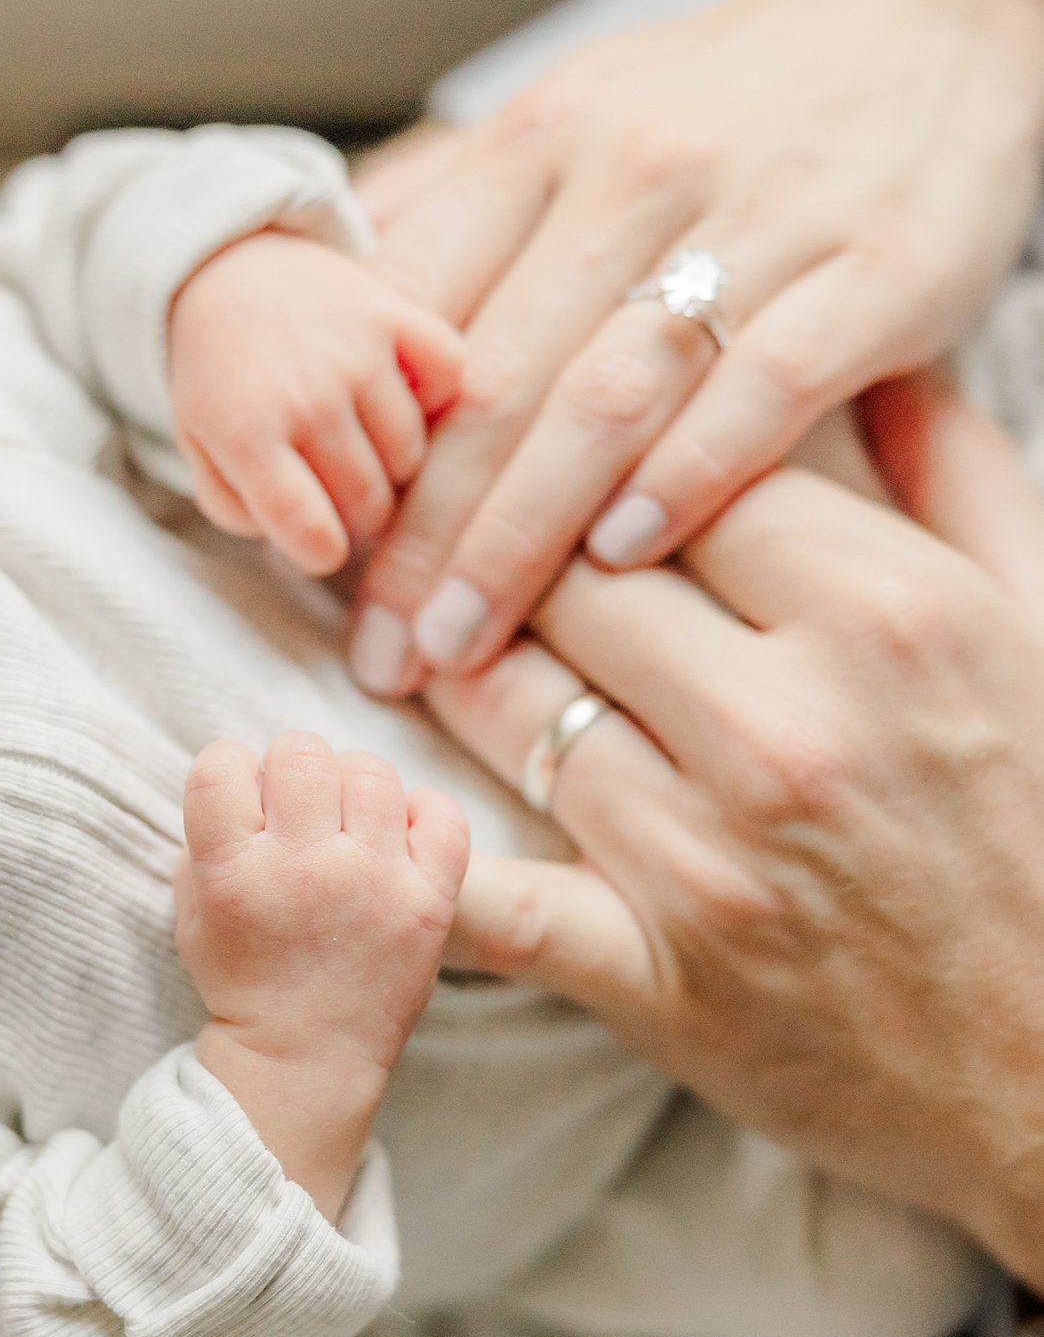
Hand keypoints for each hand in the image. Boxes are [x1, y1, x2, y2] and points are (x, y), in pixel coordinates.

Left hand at [169, 230, 464, 576]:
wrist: (230, 271)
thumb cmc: (223, 379)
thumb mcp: (202, 450)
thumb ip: (242, 511)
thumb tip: (312, 542)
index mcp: (247, 432)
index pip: (313, 535)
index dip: (321, 550)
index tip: (319, 538)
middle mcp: (307, 393)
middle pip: (371, 506)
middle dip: (357, 511)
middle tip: (338, 485)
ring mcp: (357, 351)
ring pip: (414, 458)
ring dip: (393, 461)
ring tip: (362, 437)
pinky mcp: (399, 313)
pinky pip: (451, 382)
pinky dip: (435, 395)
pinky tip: (401, 392)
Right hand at [176, 731, 467, 1211]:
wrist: (304, 1063)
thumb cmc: (245, 983)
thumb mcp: (194, 914)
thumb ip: (207, 841)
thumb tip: (246, 780)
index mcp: (233, 873)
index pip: (220, 765)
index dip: (228, 770)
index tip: (241, 800)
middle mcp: (304, 869)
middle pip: (300, 753)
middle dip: (290, 768)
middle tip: (296, 808)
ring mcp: (374, 882)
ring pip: (370, 771)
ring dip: (351, 784)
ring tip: (346, 822)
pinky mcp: (429, 901)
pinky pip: (442, 813)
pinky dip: (422, 811)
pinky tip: (397, 835)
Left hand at [348, 0, 1043, 691]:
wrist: (926, 5)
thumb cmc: (726, 93)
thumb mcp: (573, 107)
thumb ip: (454, 200)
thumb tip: (327, 276)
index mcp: (541, 140)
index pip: (413, 313)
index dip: (354, 447)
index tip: (319, 555)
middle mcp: (632, 172)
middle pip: (494, 382)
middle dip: (418, 534)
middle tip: (378, 648)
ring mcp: (756, 220)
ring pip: (604, 396)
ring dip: (519, 539)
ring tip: (460, 643)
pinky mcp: (872, 269)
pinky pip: (762, 388)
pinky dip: (686, 475)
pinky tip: (622, 559)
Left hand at [427, 377, 1043, 1289]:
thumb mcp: (1041, 630)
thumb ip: (958, 478)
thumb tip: (874, 359)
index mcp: (890, 618)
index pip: (673, 471)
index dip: (606, 458)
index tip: (568, 466)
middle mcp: (791, 727)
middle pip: (570, 575)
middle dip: (510, 549)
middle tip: (453, 536)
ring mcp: (708, 858)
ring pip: (509, 703)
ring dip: (454, 663)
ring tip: (419, 636)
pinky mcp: (652, 977)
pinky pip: (490, 894)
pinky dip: (416, 847)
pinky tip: (361, 797)